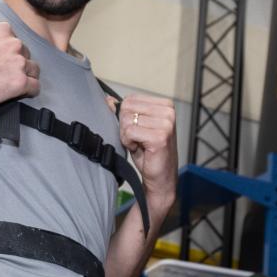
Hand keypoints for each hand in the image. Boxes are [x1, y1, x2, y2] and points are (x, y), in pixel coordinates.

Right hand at [0, 22, 38, 109]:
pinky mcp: (20, 82)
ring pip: (33, 70)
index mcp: (3, 30)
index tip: (5, 60)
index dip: (11, 52)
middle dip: (18, 64)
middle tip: (5, 74)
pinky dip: (31, 91)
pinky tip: (25, 92)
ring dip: (26, 76)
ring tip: (14, 83)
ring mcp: (18, 63)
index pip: (16, 40)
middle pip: (26, 54)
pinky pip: (35, 86)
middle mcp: (14, 44)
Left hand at [113, 92, 177, 212]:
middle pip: (127, 108)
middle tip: (138, 140)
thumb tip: (108, 100)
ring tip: (139, 145)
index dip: (126, 117)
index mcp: (165, 105)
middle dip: (126, 127)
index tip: (138, 131)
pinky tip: (139, 149)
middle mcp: (168, 111)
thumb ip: (124, 112)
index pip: (130, 99)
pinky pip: (129, 132)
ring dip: (127, 136)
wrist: (160, 177)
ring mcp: (166, 123)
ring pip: (126, 120)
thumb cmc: (149, 153)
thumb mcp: (135, 128)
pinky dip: (128, 143)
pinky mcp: (160, 136)